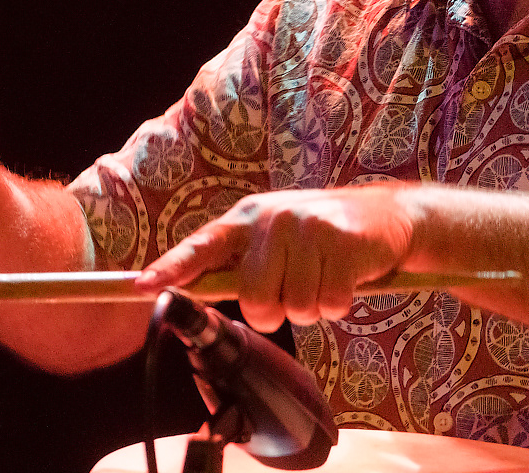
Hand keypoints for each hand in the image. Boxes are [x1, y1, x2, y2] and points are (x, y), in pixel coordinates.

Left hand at [136, 187, 418, 331]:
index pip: (202, 245)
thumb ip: (241, 263)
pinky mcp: (341, 243)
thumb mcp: (276, 239)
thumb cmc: (320, 238)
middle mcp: (272, 218)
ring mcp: (306, 228)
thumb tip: (195, 290)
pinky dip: (338, 305)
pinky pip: (328, 304)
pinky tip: (345, 279)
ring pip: (293, 308)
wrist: (387, 216)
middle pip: (252, 299)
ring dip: (311, 309)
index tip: (141, 286)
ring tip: (323, 280)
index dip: (171, 268)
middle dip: (274, 312)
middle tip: (294, 294)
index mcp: (248, 217)